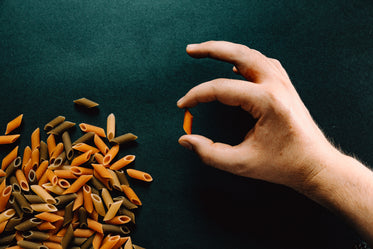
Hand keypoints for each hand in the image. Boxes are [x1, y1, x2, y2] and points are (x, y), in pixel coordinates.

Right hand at [177, 41, 337, 190]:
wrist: (315, 164)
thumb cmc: (283, 165)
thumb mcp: (241, 164)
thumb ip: (209, 153)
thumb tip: (185, 140)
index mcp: (266, 102)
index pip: (221, 89)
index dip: (197, 95)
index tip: (183, 105)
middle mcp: (275, 86)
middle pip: (239, 54)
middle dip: (211, 49)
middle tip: (190, 50)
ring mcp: (283, 83)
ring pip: (251, 55)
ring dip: (227, 50)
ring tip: (206, 51)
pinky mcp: (285, 86)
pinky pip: (263, 62)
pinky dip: (246, 58)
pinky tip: (234, 65)